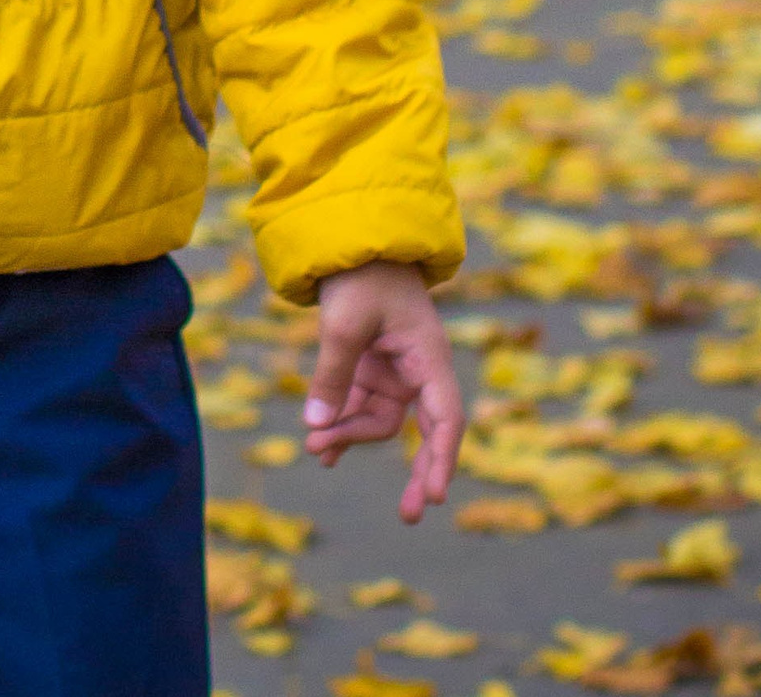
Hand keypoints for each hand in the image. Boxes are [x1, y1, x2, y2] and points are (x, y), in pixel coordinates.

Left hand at [303, 259, 462, 522]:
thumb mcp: (343, 323)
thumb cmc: (359, 277)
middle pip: (422, 432)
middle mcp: (418, 370)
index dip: (443, 457)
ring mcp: (394, 371)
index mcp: (429, 358)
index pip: (446, 418)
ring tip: (315, 449)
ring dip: (350, 436)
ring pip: (378, 421)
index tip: (437, 495)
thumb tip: (316, 430)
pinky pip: (359, 407)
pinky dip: (342, 424)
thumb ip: (332, 377)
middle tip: (410, 517)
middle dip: (416, 473)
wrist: (350, 243)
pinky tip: (322, 447)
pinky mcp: (369, 368)